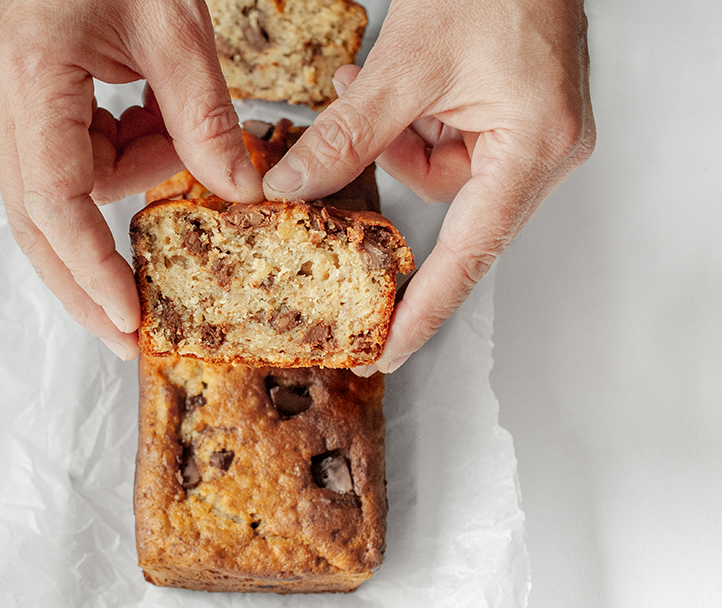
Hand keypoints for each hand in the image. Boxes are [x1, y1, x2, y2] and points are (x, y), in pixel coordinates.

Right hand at [0, 0, 263, 359]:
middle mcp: (13, 101)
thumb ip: (206, 117)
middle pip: (40, 222)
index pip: (53, 201)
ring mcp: (24, 105)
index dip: (89, 269)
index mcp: (33, 80)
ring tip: (177, 133)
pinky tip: (157, 119)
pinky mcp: (46, 106)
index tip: (127, 317)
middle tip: (133, 333)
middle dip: (88, 279)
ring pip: (75, 189)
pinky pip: (89, 159)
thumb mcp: (178, 30)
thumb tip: (239, 194)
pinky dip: (134, 153)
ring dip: (137, 180)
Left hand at [262, 0, 595, 373]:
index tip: (388, 350)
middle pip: (452, 210)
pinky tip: (390, 84)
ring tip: (370, 84)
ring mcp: (528, 138)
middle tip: (335, 180)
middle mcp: (541, 154)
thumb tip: (293, 187)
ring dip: (395, 139)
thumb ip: (347, 134)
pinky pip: (447, 146)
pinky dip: (410, 123)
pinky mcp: (510, 120)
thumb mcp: (407, 64)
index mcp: (533, 150)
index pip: (470, 255)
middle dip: (393, 173)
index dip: (424, 311)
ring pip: (441, 175)